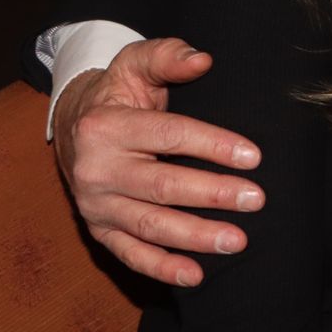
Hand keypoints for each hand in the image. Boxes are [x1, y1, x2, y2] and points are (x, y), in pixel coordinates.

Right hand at [54, 37, 262, 286]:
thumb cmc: (119, 93)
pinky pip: (129, 254)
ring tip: (238, 240)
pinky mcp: (98, 229)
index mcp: (107, 126)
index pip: (169, 136)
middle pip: (162, 186)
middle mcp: (96, 169)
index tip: (254, 157)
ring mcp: (95, 204)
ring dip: (196, 237)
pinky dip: (161, 268)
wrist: (74, 124)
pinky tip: (196, 275)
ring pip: (149, 225)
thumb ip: (168, 57)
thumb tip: (203, 60)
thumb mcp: (135, 63)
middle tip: (257, 199)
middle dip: (213, 195)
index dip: (213, 145)